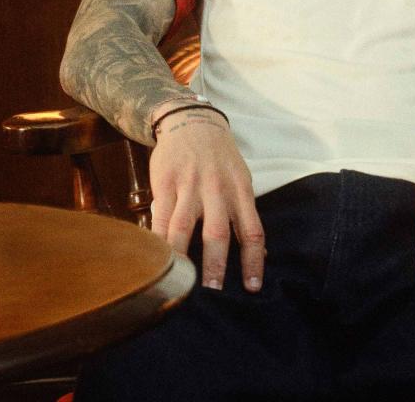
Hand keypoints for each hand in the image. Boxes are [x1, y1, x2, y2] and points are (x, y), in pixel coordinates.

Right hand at [148, 107, 265, 292]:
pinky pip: (159, 216)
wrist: (192, 121)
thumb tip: (260, 254)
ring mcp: (189, 185)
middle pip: (217, 232)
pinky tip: (154, 258)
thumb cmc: (220, 158)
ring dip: (182, 257)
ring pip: (184, 226)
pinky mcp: (165, 182)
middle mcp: (217, 189)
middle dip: (216, 265)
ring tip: (180, 281)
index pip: (252, 230)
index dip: (253, 260)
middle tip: (213, 294)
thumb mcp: (240, 178)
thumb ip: (245, 213)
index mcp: (240, 190)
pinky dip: (156, 239)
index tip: (251, 287)